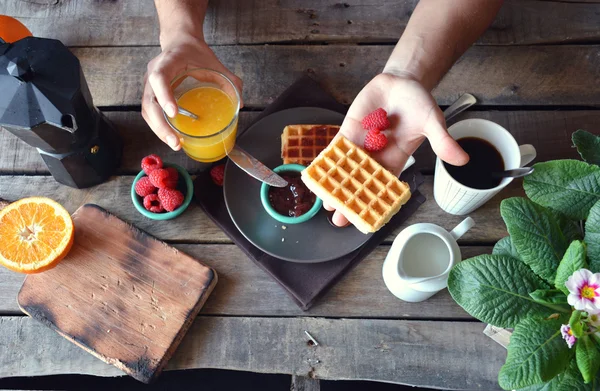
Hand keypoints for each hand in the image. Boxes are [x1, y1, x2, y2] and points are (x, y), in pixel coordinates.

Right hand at [141, 35, 242, 149]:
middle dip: (161, 125)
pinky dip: (159, 127)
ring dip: (159, 130)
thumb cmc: (195, 52)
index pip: (159, 78)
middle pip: (149, 102)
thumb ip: (230, 81)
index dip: (164, 96)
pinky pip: (150, 113)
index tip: (174, 113)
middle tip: (176, 141)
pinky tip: (171, 137)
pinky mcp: (151, 94)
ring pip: (147, 111)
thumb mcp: (214, 62)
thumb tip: (241, 103)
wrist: (180, 42)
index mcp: (167, 62)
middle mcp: (153, 73)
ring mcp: (149, 85)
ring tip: (175, 144)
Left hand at [324, 72, 468, 226]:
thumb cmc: (419, 104)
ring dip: (334, 184)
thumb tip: (463, 160)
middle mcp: (376, 156)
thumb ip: (442, 141)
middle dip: (350, 199)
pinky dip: (327, 161)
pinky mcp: (349, 131)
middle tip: (338, 218)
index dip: (376, 203)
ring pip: (345, 169)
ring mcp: (361, 144)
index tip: (368, 220)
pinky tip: (316, 174)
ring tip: (324, 202)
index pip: (384, 186)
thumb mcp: (433, 121)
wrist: (402, 81)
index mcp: (396, 159)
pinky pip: (337, 148)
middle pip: (361, 182)